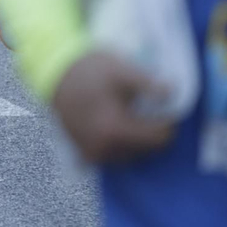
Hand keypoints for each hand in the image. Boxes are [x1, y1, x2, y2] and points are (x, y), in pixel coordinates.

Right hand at [51, 51, 176, 165]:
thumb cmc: (88, 69)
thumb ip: (149, 85)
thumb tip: (173, 95)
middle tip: (144, 109)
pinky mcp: (83, 153)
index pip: (159, 138)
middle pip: (146, 149)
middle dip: (149, 131)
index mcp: (115, 129)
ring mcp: (92, 153)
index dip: (165, 121)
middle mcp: (103, 147)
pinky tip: (113, 126)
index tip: (160, 106)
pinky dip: (118, 146)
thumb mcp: (121, 70)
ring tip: (128, 116)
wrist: (53, 72)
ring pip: (129, 155)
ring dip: (134, 140)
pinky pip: (112, 156)